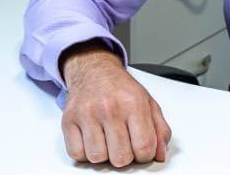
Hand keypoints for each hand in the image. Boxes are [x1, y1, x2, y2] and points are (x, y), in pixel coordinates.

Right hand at [59, 41, 171, 166]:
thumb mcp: (148, 103)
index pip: (144, 147)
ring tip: (107, 141)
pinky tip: (92, 140)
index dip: (145, 156)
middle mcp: (110, 107)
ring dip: (104, 155)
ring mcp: (87, 114)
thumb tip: (160, 154)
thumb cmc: (120, 88)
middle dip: (125, 156)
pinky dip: (85, 153)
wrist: (94, 71)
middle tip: (124, 144)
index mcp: (134, 103)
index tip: (141, 151)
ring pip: (97, 158)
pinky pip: (76, 154)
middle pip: (120, 157)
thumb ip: (160, 130)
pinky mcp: (69, 120)